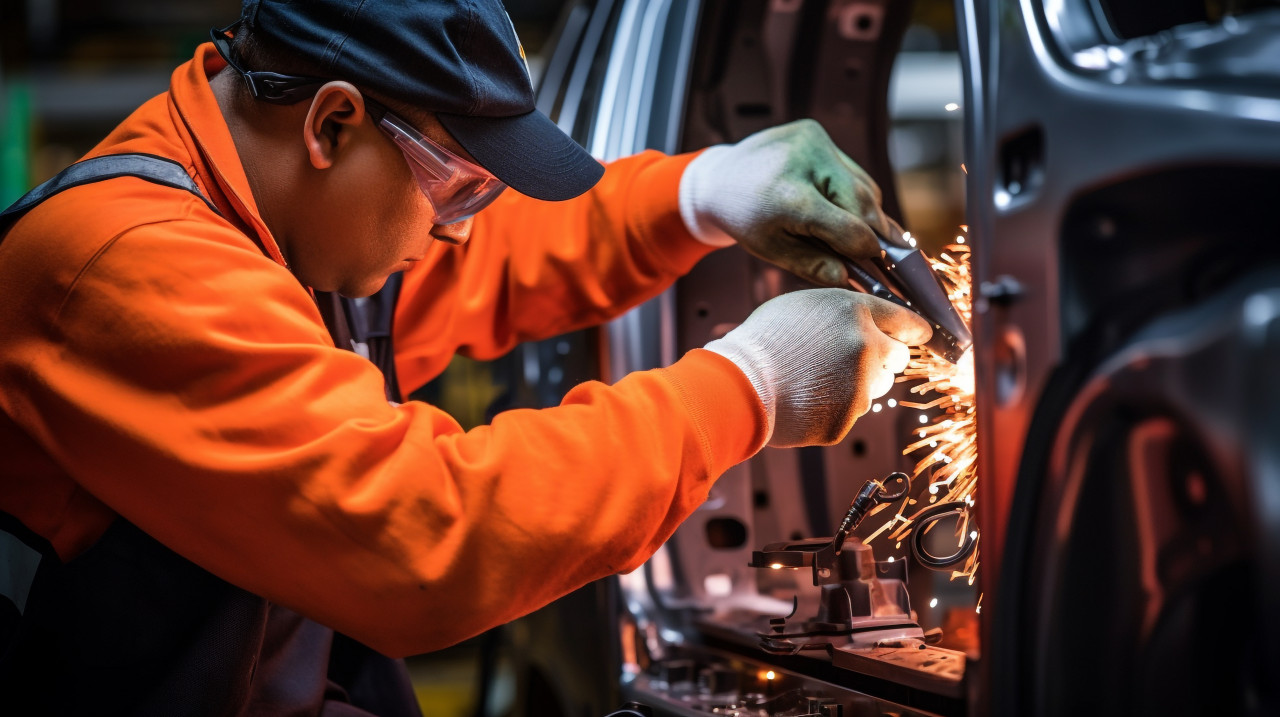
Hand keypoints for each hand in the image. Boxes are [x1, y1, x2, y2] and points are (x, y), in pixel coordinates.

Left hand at [679, 119, 901, 286]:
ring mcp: (812, 141)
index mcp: (791, 197)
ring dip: (868, 211)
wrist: (719, 178)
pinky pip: (850, 169)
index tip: (880, 268)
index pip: (850, 230)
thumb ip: (813, 266)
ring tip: (869, 235)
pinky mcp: (815, 130)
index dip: (868, 252)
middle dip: (877, 230)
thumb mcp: (772, 251)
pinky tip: (848, 209)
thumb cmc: (746, 219)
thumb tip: (852, 279)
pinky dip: (854, 192)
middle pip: (863, 203)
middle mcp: (804, 161)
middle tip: (892, 255)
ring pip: (862, 184)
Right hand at [704, 289, 931, 447]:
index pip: (905, 320)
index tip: (919, 336)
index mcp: (855, 313)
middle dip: (881, 359)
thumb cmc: (762, 341)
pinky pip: (849, 414)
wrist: (737, 384)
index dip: (913, 330)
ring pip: (874, 389)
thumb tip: (864, 321)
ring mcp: (859, 388)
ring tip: (814, 380)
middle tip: (846, 361)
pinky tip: (805, 400)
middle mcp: (866, 347)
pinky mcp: (846, 420)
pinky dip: (832, 410)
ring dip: (855, 385)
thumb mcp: (802, 305)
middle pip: (898, 358)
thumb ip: (841, 311)